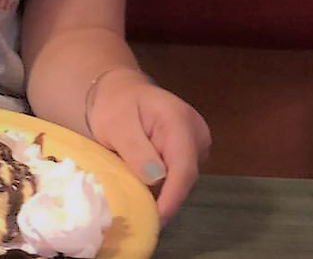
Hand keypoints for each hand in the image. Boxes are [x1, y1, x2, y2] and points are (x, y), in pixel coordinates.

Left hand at [87, 68, 209, 223]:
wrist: (121, 92)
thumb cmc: (116, 105)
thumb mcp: (116, 124)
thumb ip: (135, 149)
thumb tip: (156, 178)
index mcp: (179, 120)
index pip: (183, 167)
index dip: (172, 197)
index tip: (156, 220)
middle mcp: (196, 133)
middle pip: (184, 178)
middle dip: (164, 199)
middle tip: (138, 216)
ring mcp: (196, 144)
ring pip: (181, 181)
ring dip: (161, 193)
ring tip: (136, 204)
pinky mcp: (190, 154)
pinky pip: (177, 178)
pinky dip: (161, 187)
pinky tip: (143, 192)